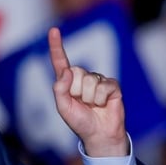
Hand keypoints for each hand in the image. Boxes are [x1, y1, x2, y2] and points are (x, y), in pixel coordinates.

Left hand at [48, 27, 127, 156]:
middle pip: (76, 71)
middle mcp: (82, 77)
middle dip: (77, 90)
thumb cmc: (80, 121)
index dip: (57, 45)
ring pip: (90, 81)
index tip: (53, 30)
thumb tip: (66, 71)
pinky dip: (101, 99)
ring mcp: (98, 80)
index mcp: (67, 81)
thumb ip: (59, 89)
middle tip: (82, 103)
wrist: (99, 134)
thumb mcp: (63, 107)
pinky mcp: (112, 85)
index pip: (61, 61)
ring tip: (93, 106)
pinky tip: (104, 105)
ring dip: (90, 98)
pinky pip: (104, 86)